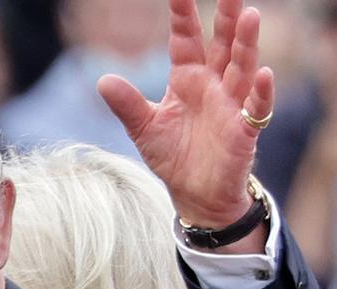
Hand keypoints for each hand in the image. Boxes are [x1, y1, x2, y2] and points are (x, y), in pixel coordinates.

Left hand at [98, 0, 273, 242]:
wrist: (194, 194)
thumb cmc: (172, 157)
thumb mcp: (144, 129)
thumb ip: (127, 105)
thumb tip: (102, 79)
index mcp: (186, 81)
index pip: (185, 40)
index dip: (183, 16)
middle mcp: (212, 86)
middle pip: (221, 45)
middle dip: (224, 17)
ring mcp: (230, 106)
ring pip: (241, 69)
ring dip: (246, 45)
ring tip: (249, 15)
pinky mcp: (244, 131)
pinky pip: (255, 109)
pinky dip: (261, 93)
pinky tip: (264, 74)